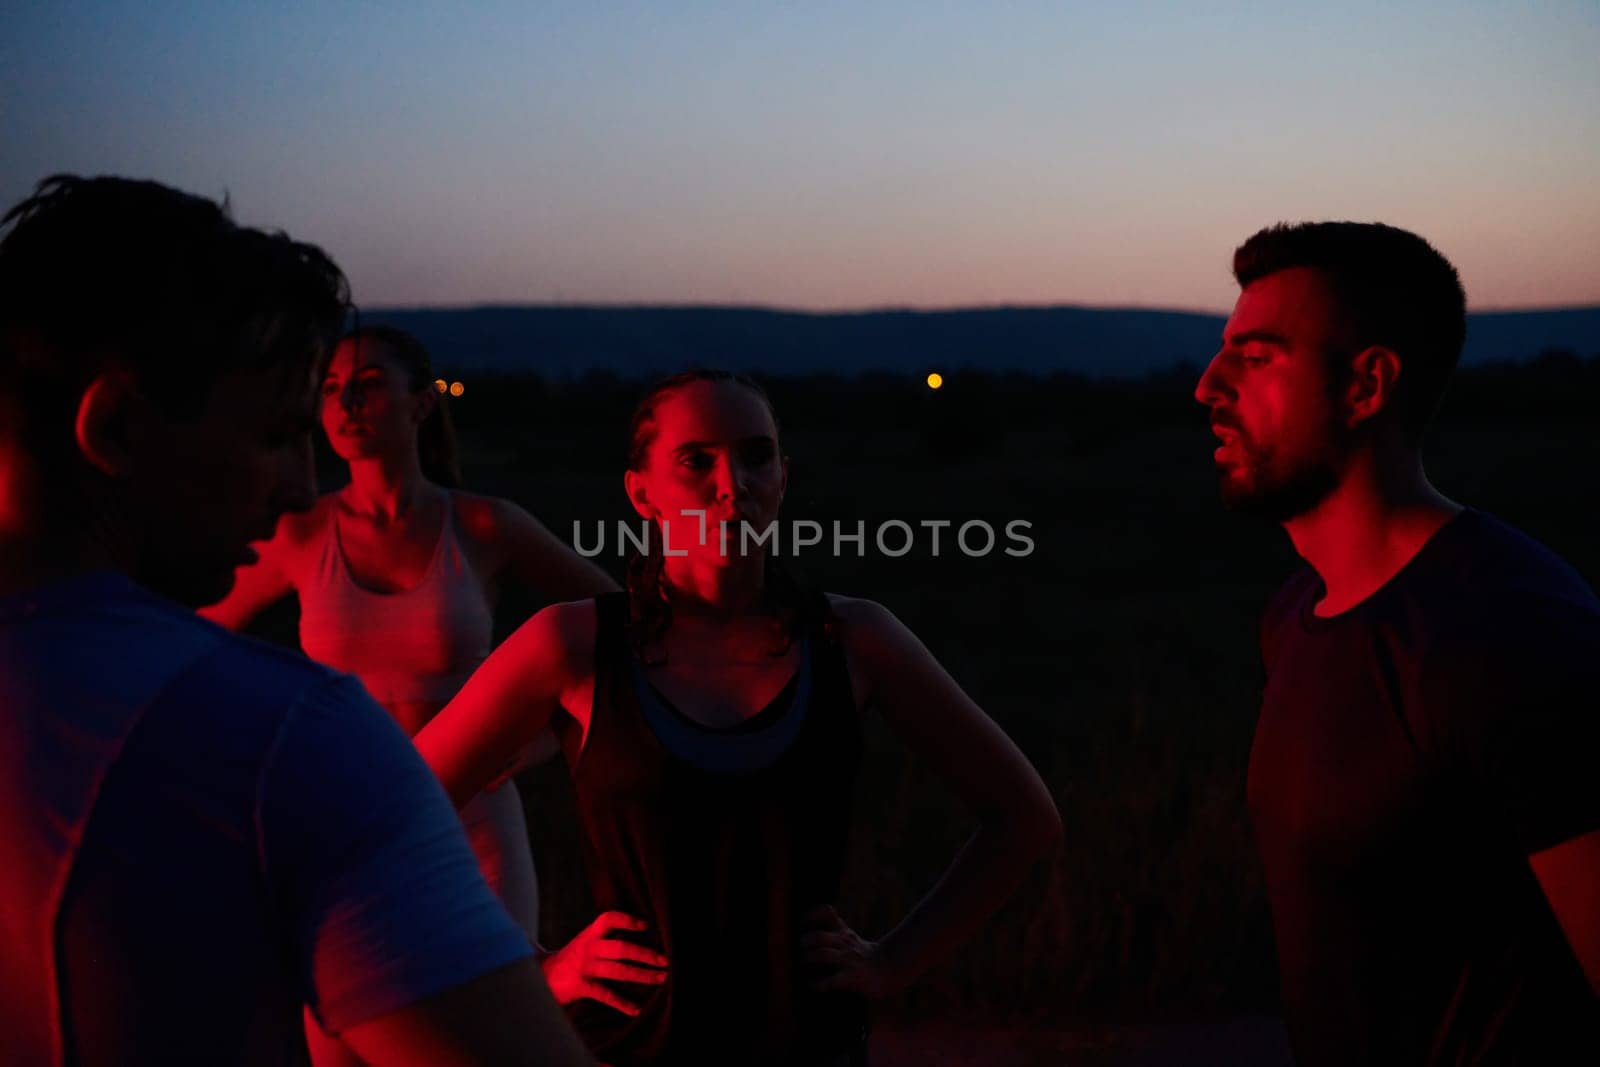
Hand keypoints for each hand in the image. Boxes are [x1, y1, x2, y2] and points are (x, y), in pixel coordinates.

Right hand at [541, 911, 668, 1015]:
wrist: (542, 976)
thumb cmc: (573, 958)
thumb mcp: (586, 942)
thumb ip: (606, 938)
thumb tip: (639, 939)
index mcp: (590, 934)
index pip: (609, 919)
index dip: (627, 920)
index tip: (646, 925)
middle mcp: (589, 948)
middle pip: (621, 948)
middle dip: (646, 954)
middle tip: (665, 960)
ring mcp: (585, 968)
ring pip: (619, 971)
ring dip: (642, 975)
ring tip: (661, 978)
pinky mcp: (582, 987)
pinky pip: (607, 995)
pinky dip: (623, 1003)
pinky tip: (637, 1009)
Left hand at [800, 905, 898, 997]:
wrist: (888, 969)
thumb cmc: (863, 955)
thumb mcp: (851, 937)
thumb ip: (836, 928)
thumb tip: (818, 920)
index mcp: (844, 933)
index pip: (829, 915)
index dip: (814, 914)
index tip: (803, 919)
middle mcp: (845, 944)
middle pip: (822, 937)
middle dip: (808, 939)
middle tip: (802, 944)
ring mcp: (848, 960)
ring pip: (824, 954)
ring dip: (810, 956)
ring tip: (803, 960)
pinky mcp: (851, 977)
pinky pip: (832, 980)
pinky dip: (819, 983)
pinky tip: (812, 985)